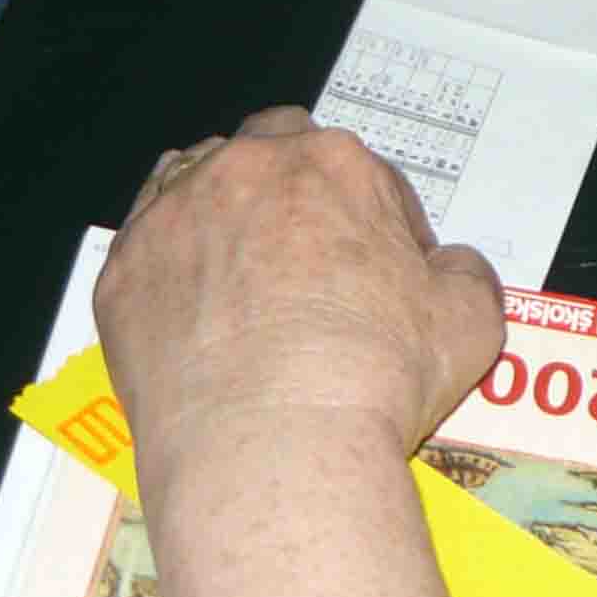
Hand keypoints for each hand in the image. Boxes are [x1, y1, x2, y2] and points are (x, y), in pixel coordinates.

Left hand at [97, 107, 503, 467]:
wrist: (271, 448)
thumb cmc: (371, 379)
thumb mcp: (471, 320)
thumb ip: (463, 273)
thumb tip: (445, 268)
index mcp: (335, 167)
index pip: (364, 174)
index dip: (381, 224)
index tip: (383, 270)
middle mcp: (249, 171)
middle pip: (273, 148)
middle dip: (295, 187)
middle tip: (311, 252)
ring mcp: (176, 216)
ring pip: (197, 177)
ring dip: (223, 205)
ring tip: (241, 264)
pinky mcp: (125, 270)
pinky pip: (143, 239)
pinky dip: (168, 257)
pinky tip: (190, 299)